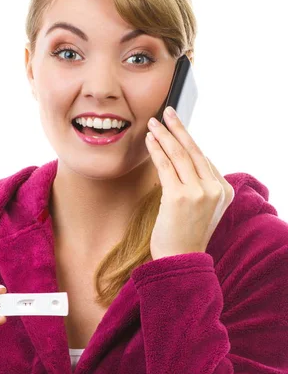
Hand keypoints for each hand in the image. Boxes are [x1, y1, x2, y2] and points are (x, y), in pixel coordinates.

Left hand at [145, 106, 234, 260]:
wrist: (181, 261)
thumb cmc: (186, 235)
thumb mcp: (202, 208)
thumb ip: (199, 185)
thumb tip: (184, 160)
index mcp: (224, 191)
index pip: (204, 159)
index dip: (187, 141)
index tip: (176, 127)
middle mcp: (215, 189)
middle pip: (194, 150)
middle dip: (178, 128)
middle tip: (167, 111)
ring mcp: (199, 193)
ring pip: (179, 155)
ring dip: (163, 135)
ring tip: (152, 123)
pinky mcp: (179, 197)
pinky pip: (166, 166)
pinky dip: (156, 150)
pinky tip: (149, 140)